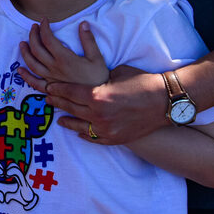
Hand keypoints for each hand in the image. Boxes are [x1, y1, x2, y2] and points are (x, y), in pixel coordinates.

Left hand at [19, 20, 108, 86]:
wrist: (98, 98)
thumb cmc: (99, 77)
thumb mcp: (96, 57)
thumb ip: (88, 40)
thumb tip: (83, 23)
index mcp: (65, 58)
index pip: (48, 39)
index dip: (44, 28)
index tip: (44, 21)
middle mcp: (54, 68)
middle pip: (37, 49)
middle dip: (33, 35)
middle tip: (34, 27)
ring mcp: (50, 78)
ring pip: (32, 64)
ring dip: (25, 52)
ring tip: (23, 43)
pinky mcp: (50, 88)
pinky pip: (34, 83)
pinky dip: (25, 76)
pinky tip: (20, 70)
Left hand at [44, 66, 167, 144]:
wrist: (166, 101)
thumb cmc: (142, 82)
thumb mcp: (116, 73)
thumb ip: (98, 79)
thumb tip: (88, 79)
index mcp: (97, 95)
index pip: (69, 91)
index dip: (57, 89)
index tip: (48, 87)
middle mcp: (98, 114)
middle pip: (70, 107)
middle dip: (57, 102)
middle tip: (48, 99)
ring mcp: (106, 129)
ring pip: (79, 124)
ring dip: (67, 120)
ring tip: (59, 118)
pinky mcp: (115, 139)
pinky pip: (93, 138)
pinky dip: (84, 134)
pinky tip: (78, 131)